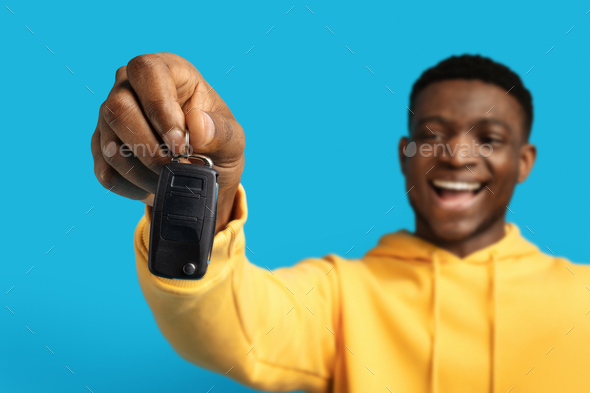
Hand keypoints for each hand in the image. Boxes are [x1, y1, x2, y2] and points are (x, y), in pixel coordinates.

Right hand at [91, 52, 244, 233]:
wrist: (202, 174)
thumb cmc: (217, 145)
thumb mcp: (232, 140)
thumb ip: (220, 131)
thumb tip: (196, 124)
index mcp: (167, 71)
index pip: (147, 72)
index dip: (159, 108)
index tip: (180, 144)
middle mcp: (130, 87)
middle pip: (118, 108)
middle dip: (150, 149)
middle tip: (177, 167)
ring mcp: (110, 118)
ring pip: (110, 145)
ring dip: (145, 173)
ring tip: (172, 178)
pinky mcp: (101, 148)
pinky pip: (106, 173)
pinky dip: (134, 187)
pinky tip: (155, 184)